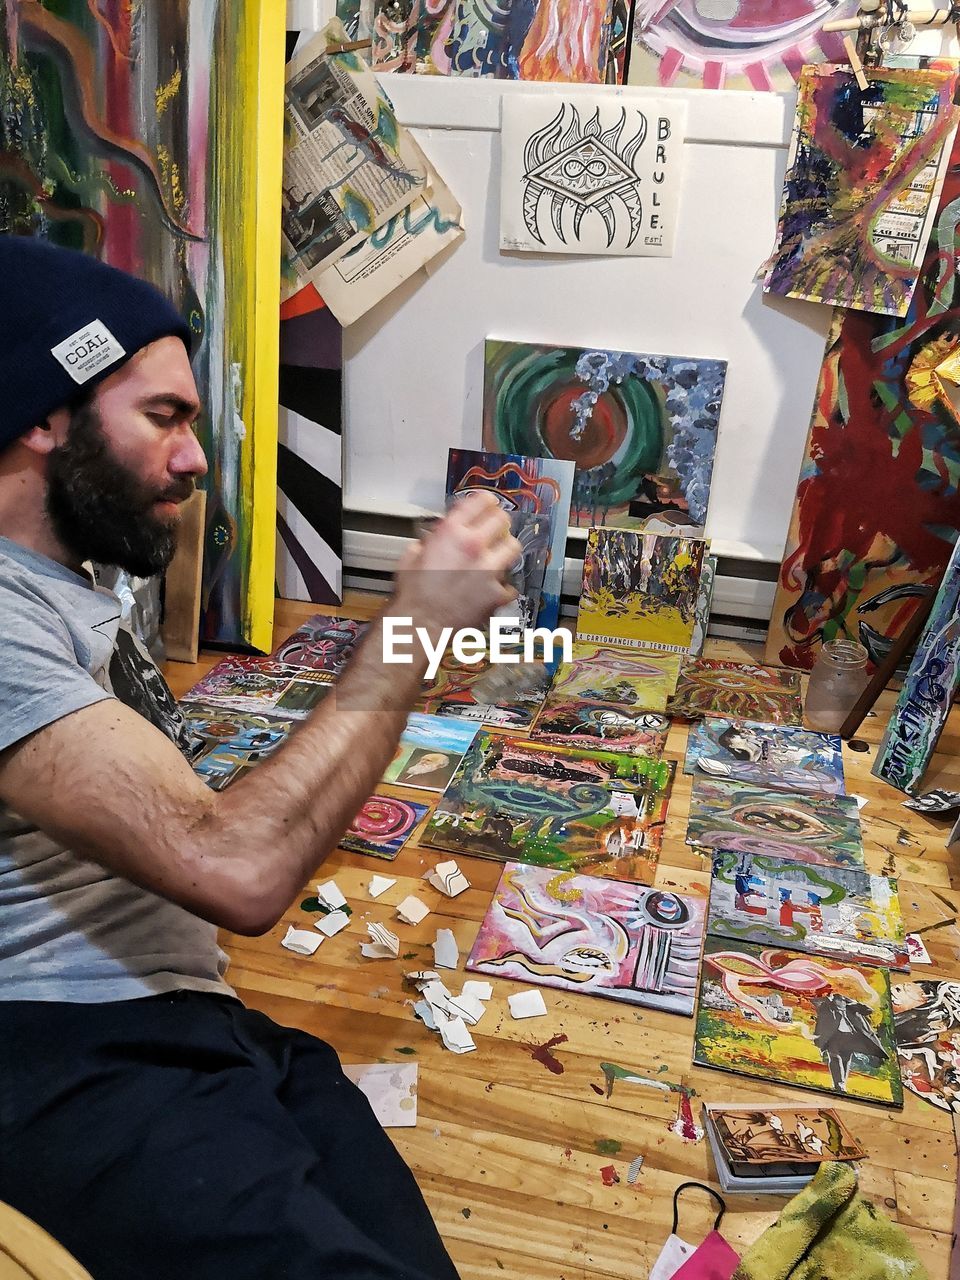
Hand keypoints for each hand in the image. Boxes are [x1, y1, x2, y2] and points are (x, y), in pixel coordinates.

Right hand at [390, 491, 520, 635]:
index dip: (486, 502)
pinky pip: (509, 585)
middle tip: (495, 530)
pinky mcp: (497, 592)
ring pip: (513, 547)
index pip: (481, 501)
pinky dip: (502, 588)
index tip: (489, 505)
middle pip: (502, 520)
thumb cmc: (413, 594)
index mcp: (451, 532)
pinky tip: (491, 591)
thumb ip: (429, 541)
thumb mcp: (411, 555)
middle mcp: (473, 545)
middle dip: (499, 524)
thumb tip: (435, 538)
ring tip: (496, 559)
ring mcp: (489, 569)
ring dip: (505, 551)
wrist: (420, 624)